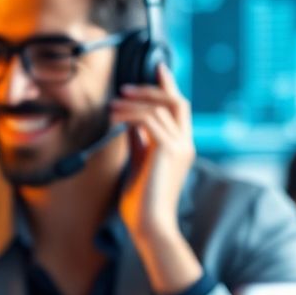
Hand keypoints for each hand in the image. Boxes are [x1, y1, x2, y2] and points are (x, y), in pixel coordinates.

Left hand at [110, 63, 200, 294]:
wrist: (150, 226)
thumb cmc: (142, 203)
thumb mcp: (139, 164)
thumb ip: (138, 142)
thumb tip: (129, 123)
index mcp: (180, 147)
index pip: (178, 109)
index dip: (169, 87)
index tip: (159, 68)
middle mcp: (184, 144)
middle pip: (176, 102)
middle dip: (152, 88)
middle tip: (125, 87)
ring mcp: (179, 147)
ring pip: (160, 108)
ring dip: (133, 102)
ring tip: (111, 106)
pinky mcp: (167, 151)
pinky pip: (149, 120)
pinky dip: (130, 114)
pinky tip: (114, 116)